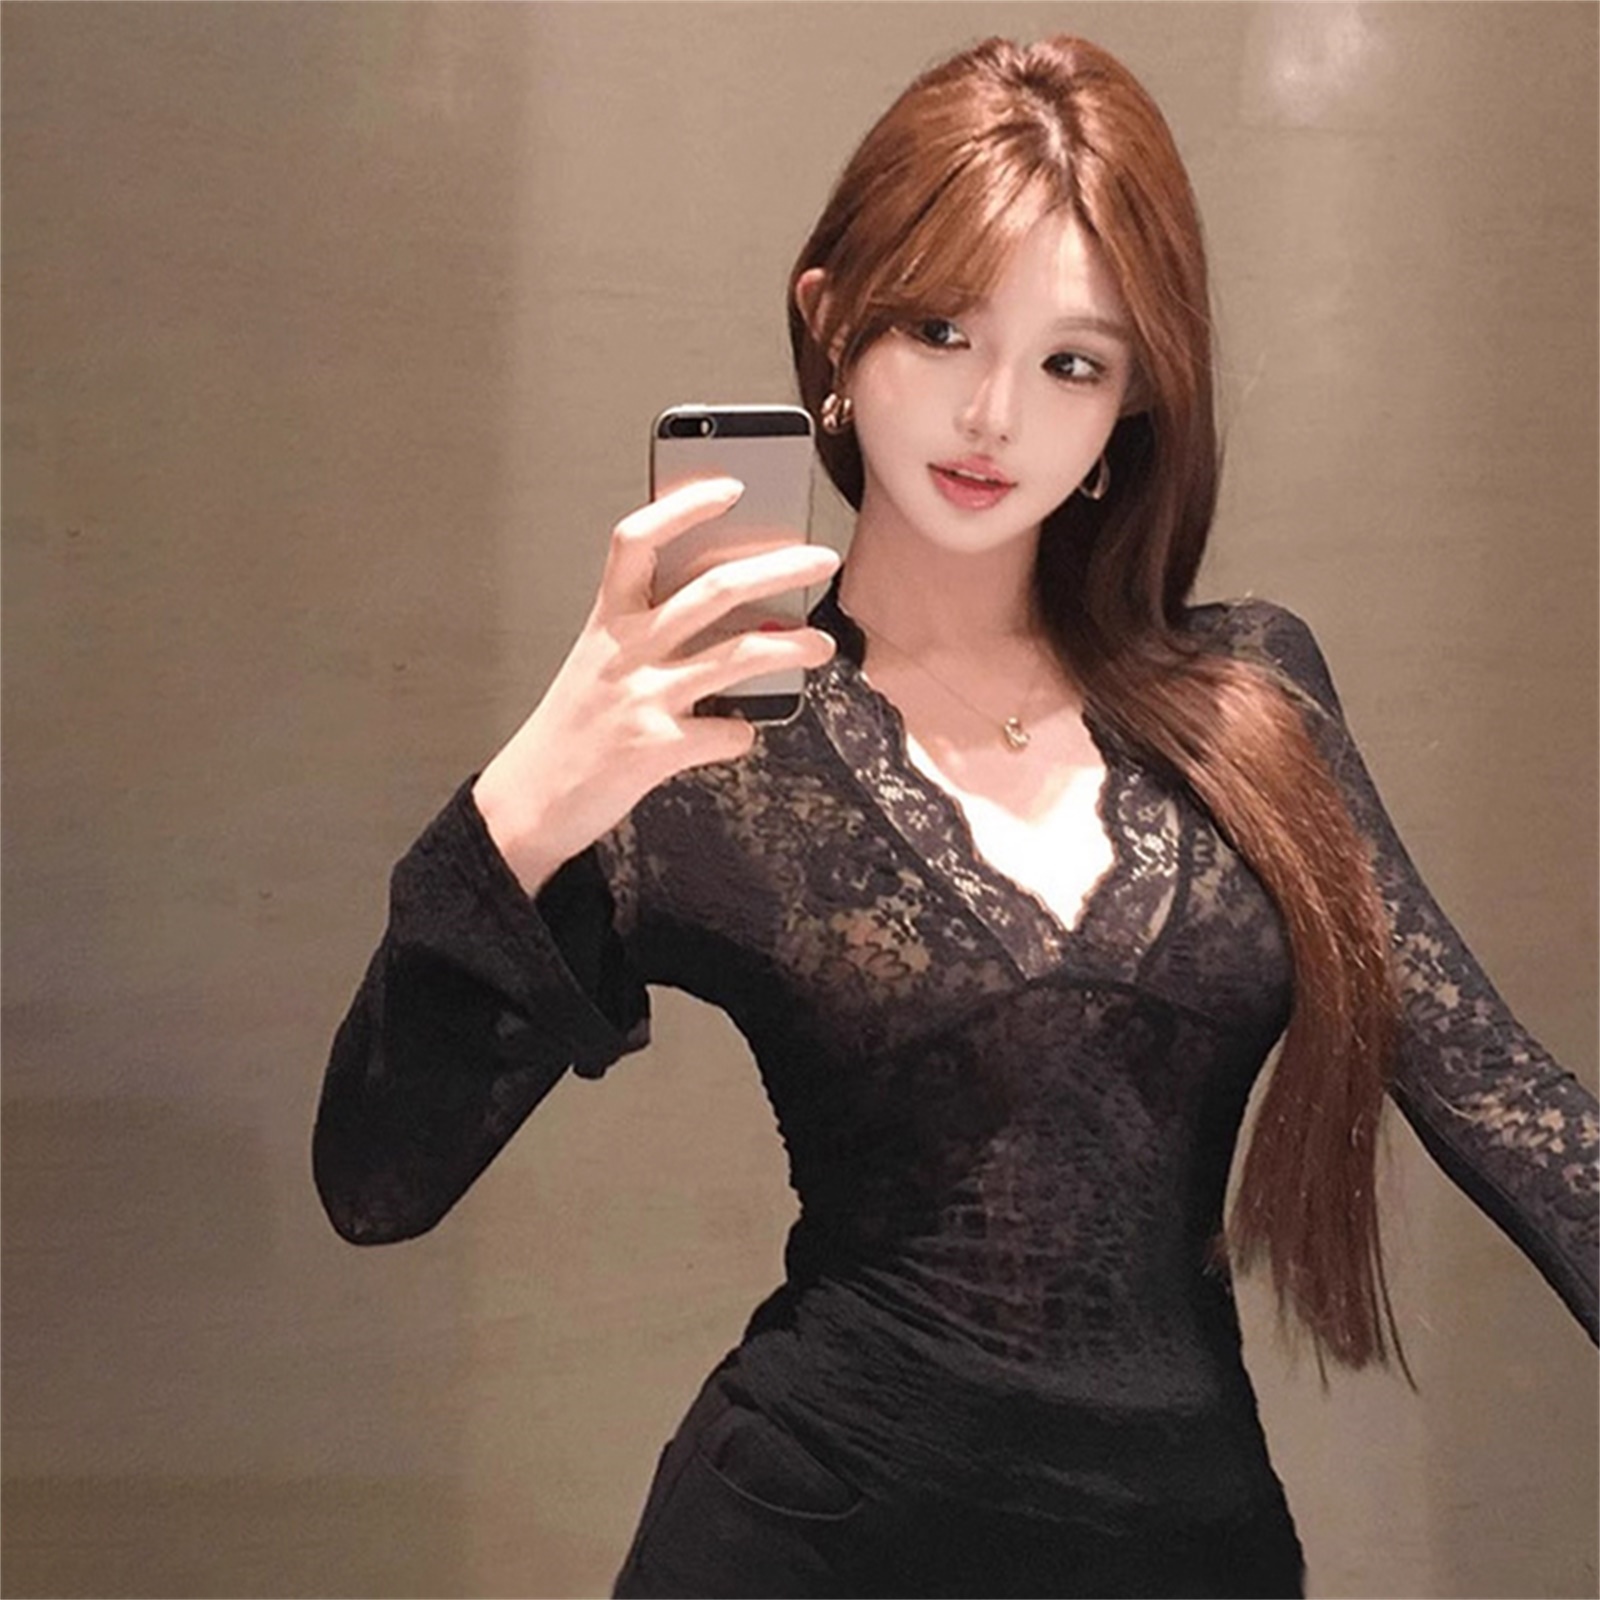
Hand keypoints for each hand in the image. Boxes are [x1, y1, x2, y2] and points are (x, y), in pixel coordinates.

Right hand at [472, 477, 840, 892]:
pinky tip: (740, 732)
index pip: (637, 541)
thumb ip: (648, 631)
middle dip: (778, 568)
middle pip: (712, 589)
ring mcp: (641, 698)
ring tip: (822, 644)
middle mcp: (623, 650)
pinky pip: (727, 732)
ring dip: (791, 646)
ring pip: (736, 656)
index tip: (731, 487)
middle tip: (820, 560)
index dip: (683, 506)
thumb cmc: (573, 727)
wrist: (530, 799)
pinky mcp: (656, 748)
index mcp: (606, 620)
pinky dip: (743, 732)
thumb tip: (731, 609)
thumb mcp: (598, 662)